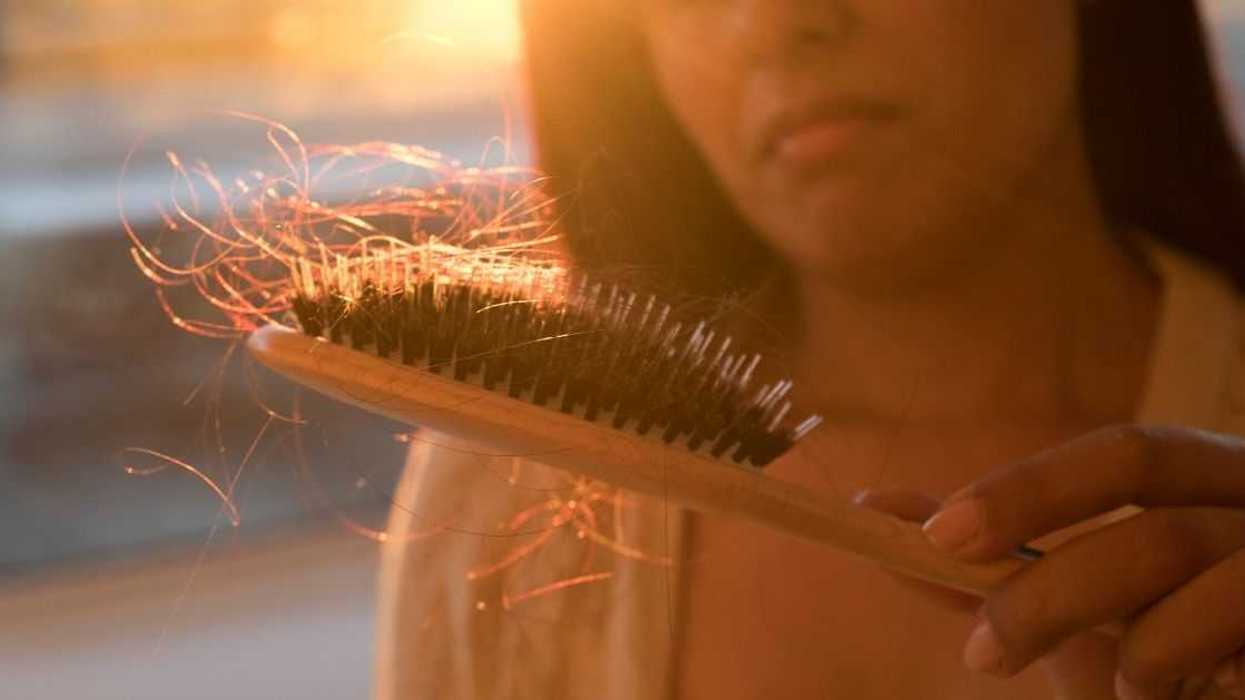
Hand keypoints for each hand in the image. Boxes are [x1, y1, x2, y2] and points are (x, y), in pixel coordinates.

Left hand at [860, 424, 1244, 698]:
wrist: (1224, 695)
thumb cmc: (1163, 646)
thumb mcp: (1074, 600)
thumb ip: (989, 558)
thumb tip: (876, 509)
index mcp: (1209, 479)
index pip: (1128, 454)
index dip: (1033, 491)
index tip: (941, 537)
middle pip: (1157, 531)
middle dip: (1053, 593)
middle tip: (982, 654)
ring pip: (1205, 598)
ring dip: (1139, 657)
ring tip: (1127, 694)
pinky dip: (1199, 676)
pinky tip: (1193, 695)